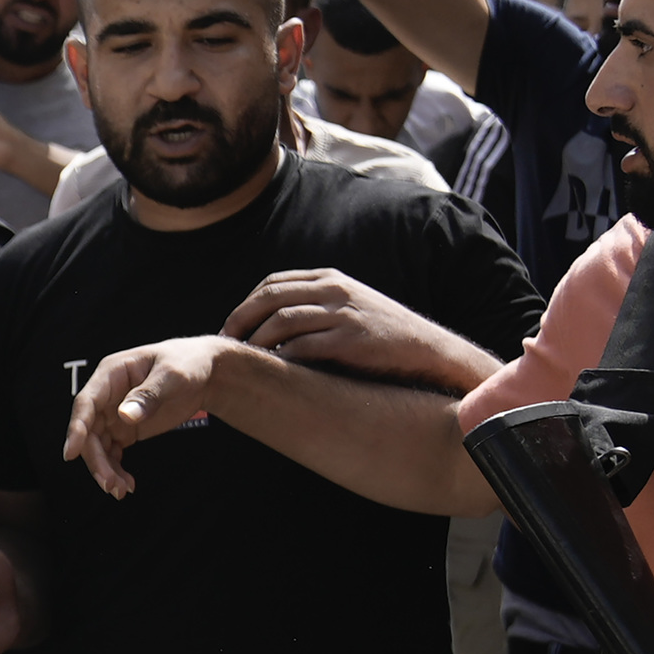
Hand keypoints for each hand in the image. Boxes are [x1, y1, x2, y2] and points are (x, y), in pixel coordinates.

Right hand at [64, 336, 230, 496]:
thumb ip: (148, 394)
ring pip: (98, 447)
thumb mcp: (171, 375)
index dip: (76, 428)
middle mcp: (107, 395)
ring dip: (105, 470)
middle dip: (96, 460)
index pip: (86, 403)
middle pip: (89, 431)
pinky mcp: (125, 429)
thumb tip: (124, 415)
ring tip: (121, 491)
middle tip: (110, 485)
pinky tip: (128, 485)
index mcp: (111, 374)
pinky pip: (111, 453)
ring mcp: (114, 414)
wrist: (205, 373)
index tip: (71, 454)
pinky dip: (116, 470)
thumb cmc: (187, 363)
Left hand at [222, 269, 493, 390]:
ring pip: (281, 321)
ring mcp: (343, 314)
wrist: (429, 353)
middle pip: (270, 298)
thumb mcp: (351, 309)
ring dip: (255, 342)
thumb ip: (318, 309)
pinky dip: (281, 359)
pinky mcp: (351, 341)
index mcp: (331, 279)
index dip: (246, 305)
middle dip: (240, 321)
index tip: (230, 329)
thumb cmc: (385, 338)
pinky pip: (303, 347)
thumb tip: (276, 329)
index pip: (273, 284)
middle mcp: (334, 290)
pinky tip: (271, 373)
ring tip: (242, 362)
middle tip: (223, 346)